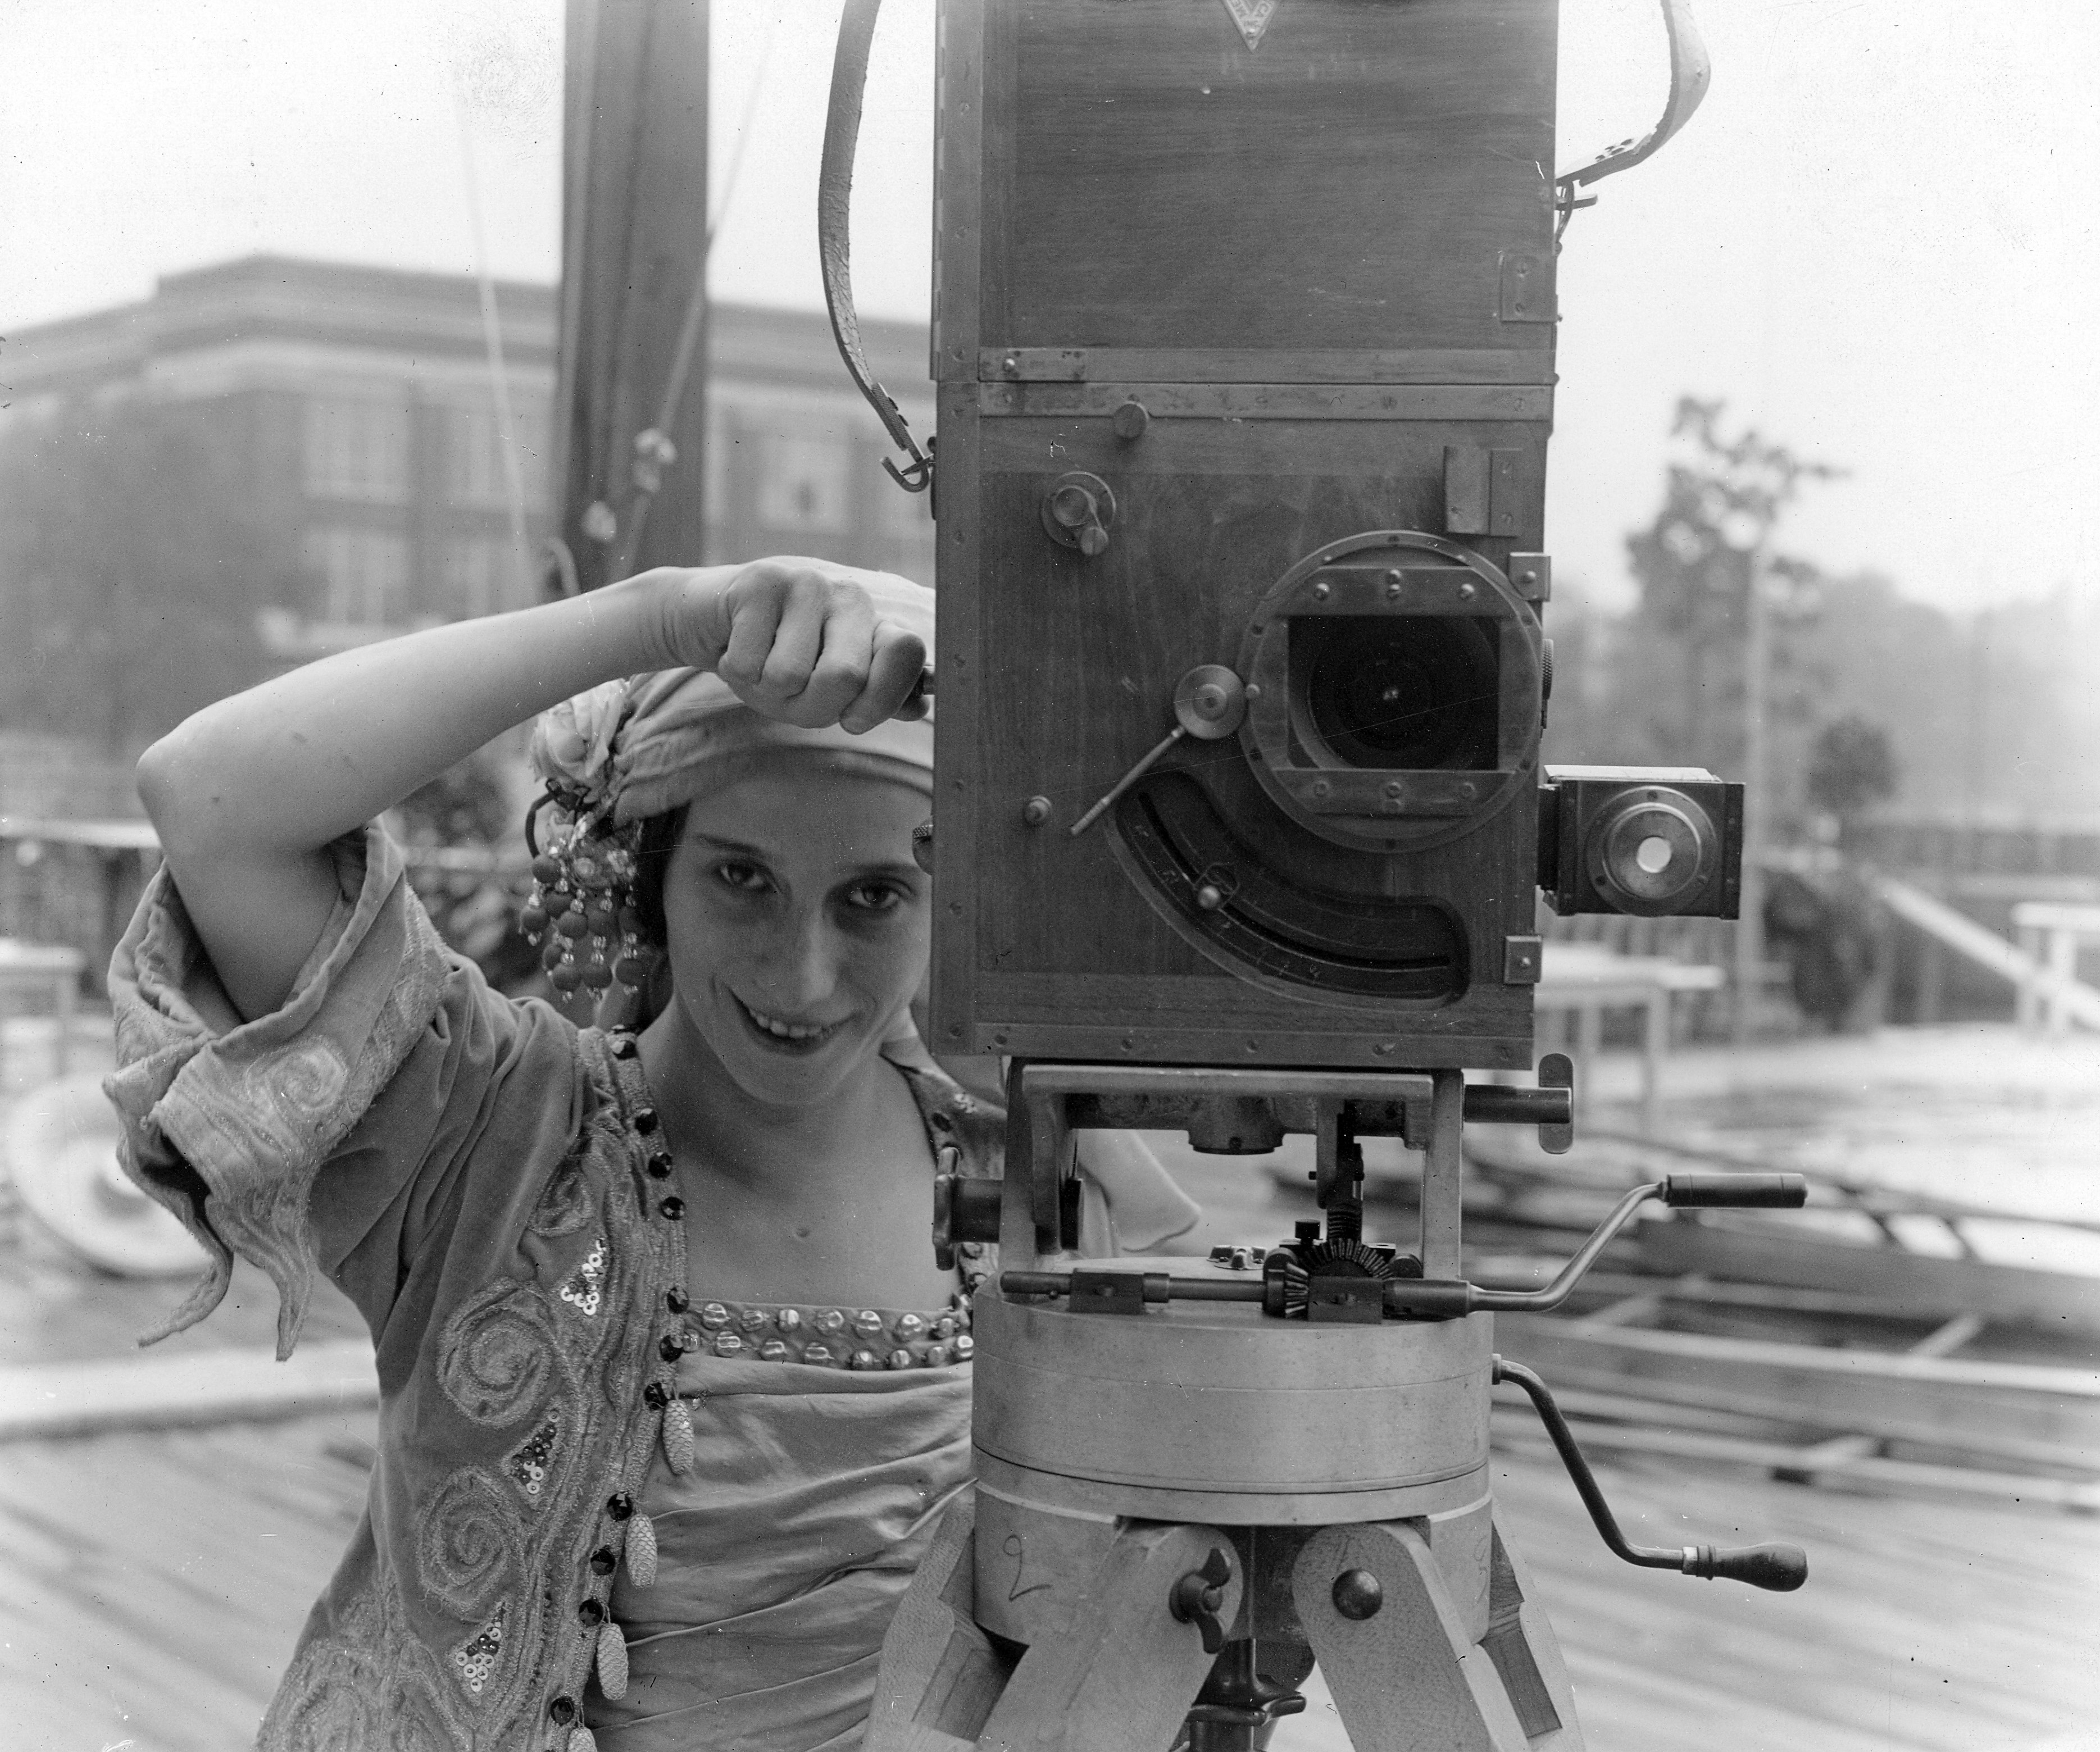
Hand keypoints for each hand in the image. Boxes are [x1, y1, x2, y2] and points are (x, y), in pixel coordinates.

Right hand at [667, 558, 927, 733]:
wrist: (710, 623)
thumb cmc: (777, 661)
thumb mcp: (828, 690)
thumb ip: (877, 697)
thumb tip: (921, 704)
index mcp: (874, 623)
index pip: (906, 652)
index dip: (879, 700)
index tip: (852, 717)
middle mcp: (848, 595)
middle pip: (844, 678)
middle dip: (809, 704)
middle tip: (791, 690)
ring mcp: (805, 583)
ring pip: (788, 675)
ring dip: (766, 689)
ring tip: (762, 664)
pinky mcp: (758, 582)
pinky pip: (748, 662)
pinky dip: (736, 671)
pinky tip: (737, 648)